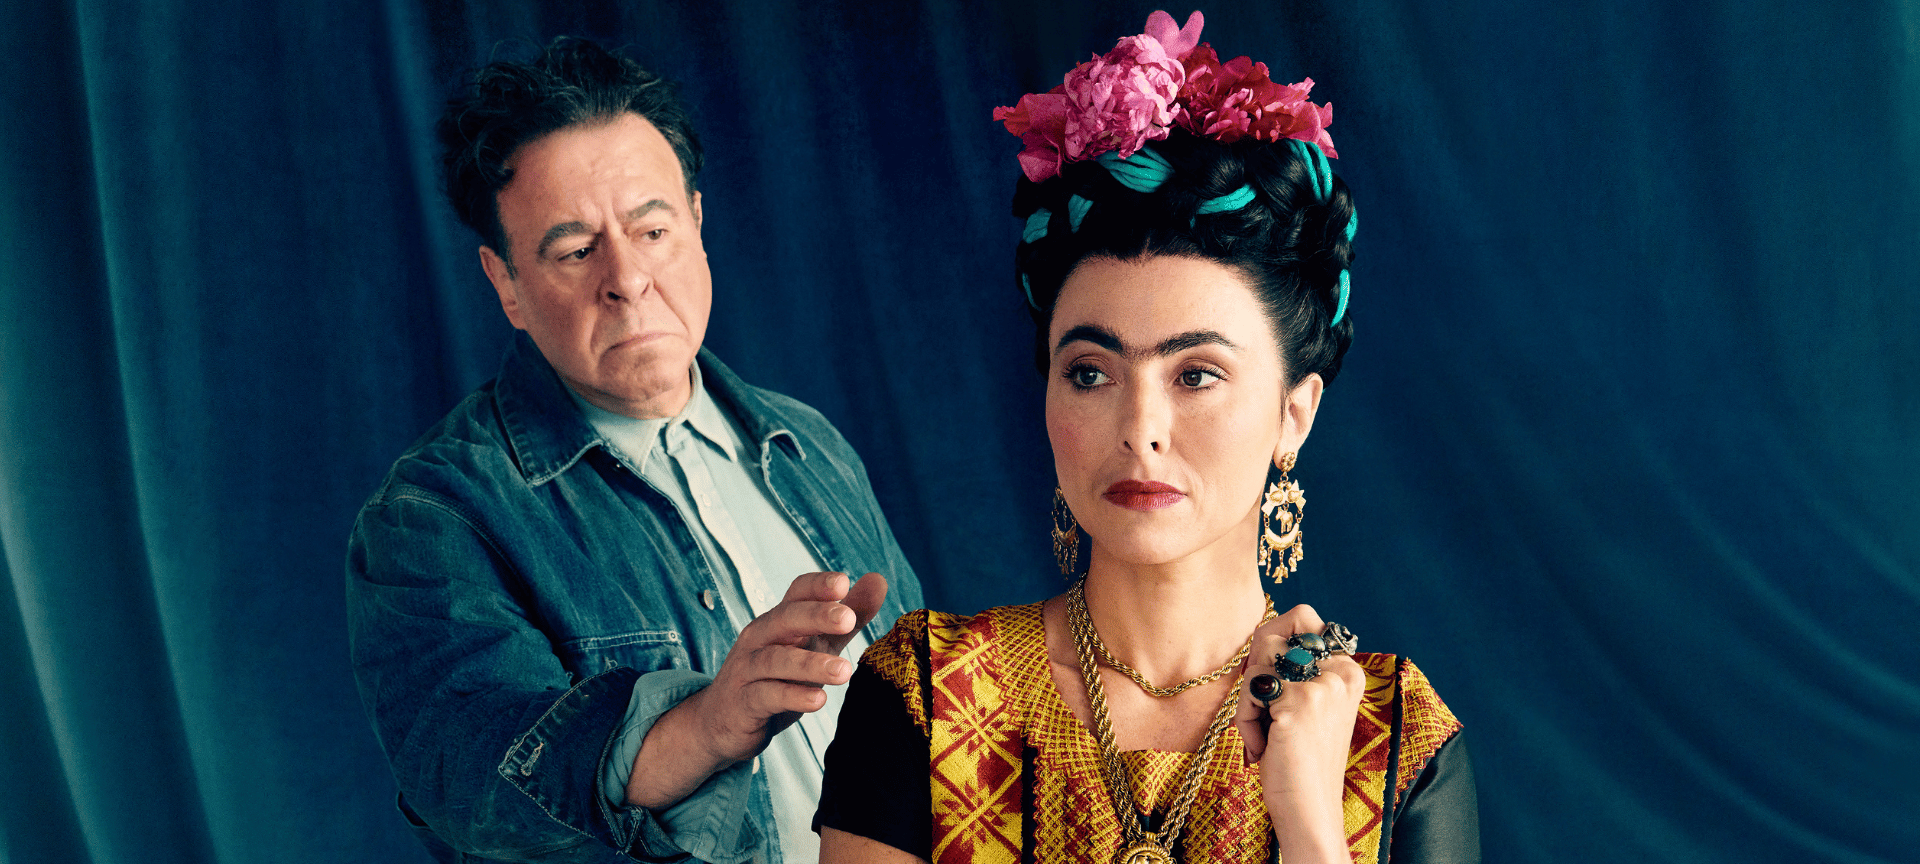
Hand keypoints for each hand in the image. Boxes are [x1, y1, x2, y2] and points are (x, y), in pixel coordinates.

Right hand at [627, 571, 887, 807]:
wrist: (721, 722)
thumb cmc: (775, 677)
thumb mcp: (815, 643)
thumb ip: (847, 616)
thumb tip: (878, 580)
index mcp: (779, 621)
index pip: (796, 592)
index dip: (818, 586)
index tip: (844, 583)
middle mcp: (760, 639)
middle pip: (786, 618)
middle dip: (816, 615)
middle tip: (847, 618)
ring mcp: (748, 670)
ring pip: (776, 660)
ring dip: (811, 664)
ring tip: (844, 670)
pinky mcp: (744, 703)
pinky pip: (766, 696)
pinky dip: (792, 697)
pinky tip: (818, 700)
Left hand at [1234, 603, 1363, 863]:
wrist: (1310, 809)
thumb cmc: (1300, 760)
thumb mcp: (1306, 706)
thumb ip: (1294, 669)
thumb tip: (1261, 634)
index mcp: (1349, 669)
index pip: (1300, 617)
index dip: (1271, 647)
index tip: (1270, 686)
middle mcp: (1341, 671)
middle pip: (1271, 635)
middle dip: (1254, 674)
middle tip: (1264, 712)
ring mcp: (1321, 685)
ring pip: (1256, 663)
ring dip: (1249, 701)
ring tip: (1265, 734)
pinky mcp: (1298, 703)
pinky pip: (1250, 691)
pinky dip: (1246, 721)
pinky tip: (1263, 747)